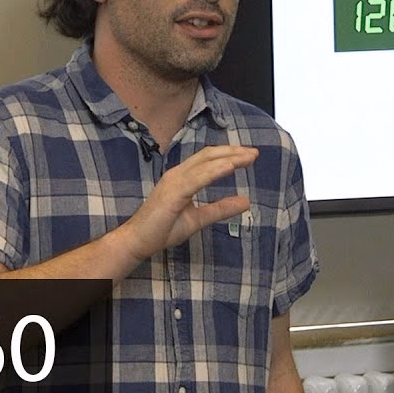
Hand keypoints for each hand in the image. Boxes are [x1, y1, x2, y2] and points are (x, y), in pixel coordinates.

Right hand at [115, 145, 257, 261]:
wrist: (138, 241)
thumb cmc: (163, 229)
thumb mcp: (198, 218)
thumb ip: (220, 209)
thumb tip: (245, 202)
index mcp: (182, 177)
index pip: (208, 159)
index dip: (229, 154)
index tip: (249, 155)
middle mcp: (177, 174)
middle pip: (208, 155)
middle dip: (233, 151)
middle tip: (255, 153)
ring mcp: (174, 181)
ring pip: (205, 163)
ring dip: (228, 158)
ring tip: (248, 157)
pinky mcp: (173, 193)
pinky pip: (197, 178)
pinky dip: (215, 171)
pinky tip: (230, 167)